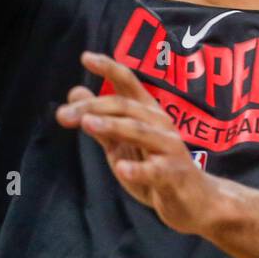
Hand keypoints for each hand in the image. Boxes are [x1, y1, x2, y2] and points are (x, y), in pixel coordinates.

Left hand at [56, 51, 213, 234]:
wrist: (194, 200)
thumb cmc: (156, 166)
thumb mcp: (123, 144)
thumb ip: (100, 120)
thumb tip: (74, 92)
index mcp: (147, 112)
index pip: (128, 82)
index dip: (108, 68)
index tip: (85, 57)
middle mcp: (160, 123)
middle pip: (125, 107)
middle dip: (93, 107)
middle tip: (64, 115)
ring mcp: (169, 148)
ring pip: (139, 132)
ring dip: (113, 126)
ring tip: (88, 124)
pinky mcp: (174, 174)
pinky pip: (156, 170)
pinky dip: (139, 169)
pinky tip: (122, 169)